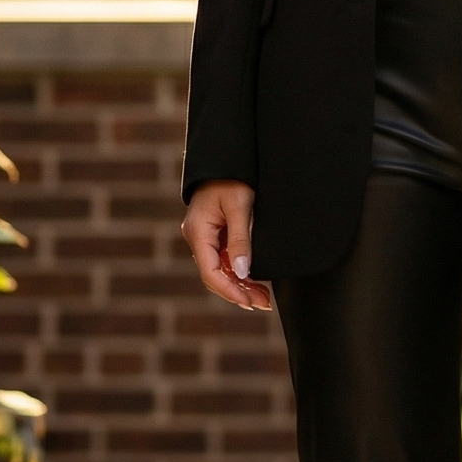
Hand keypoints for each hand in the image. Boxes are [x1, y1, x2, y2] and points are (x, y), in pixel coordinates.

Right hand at [181, 180, 272, 312]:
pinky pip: (224, 258)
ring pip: (220, 269)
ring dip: (240, 283)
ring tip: (263, 297)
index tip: (250, 301)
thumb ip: (240, 240)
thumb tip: (242, 272)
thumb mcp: (240, 206)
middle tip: (263, 303)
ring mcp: (205, 236)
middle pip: (214, 275)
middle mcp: (198, 237)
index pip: (210, 272)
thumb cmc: (233, 177)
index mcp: (198, 232)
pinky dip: (238, 271)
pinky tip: (254, 279)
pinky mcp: (215, 233)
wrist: (228, 158)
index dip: (230, 291)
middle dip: (238, 291)